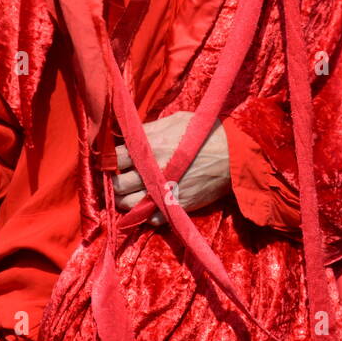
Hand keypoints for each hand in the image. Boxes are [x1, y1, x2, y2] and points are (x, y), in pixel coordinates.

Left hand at [113, 111, 230, 224]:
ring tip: (126, 194)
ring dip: (123, 201)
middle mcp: (152, 171)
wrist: (233, 156)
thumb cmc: (204, 133)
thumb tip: (129, 135)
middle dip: (113, 182)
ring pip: (128, 205)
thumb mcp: (174, 121)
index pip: (114, 158)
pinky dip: (143, 215)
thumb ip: (149, 129)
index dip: (107, 159)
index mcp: (150, 147)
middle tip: (115, 179)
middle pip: (117, 185)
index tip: (108, 161)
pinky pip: (149, 219)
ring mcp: (163, 192)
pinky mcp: (175, 207)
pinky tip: (145, 206)